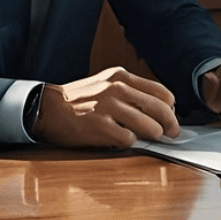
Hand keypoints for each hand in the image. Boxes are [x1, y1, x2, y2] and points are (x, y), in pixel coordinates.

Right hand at [31, 66, 180, 147]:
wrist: (47, 108)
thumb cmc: (79, 99)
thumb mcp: (106, 83)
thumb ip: (130, 91)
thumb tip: (159, 107)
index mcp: (121, 77)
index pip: (161, 92)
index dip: (171, 107)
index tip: (172, 116)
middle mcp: (117, 89)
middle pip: (160, 109)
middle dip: (171, 124)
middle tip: (173, 133)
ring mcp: (108, 107)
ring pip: (149, 125)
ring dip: (154, 134)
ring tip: (151, 138)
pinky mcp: (99, 126)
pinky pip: (128, 139)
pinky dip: (131, 142)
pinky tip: (124, 140)